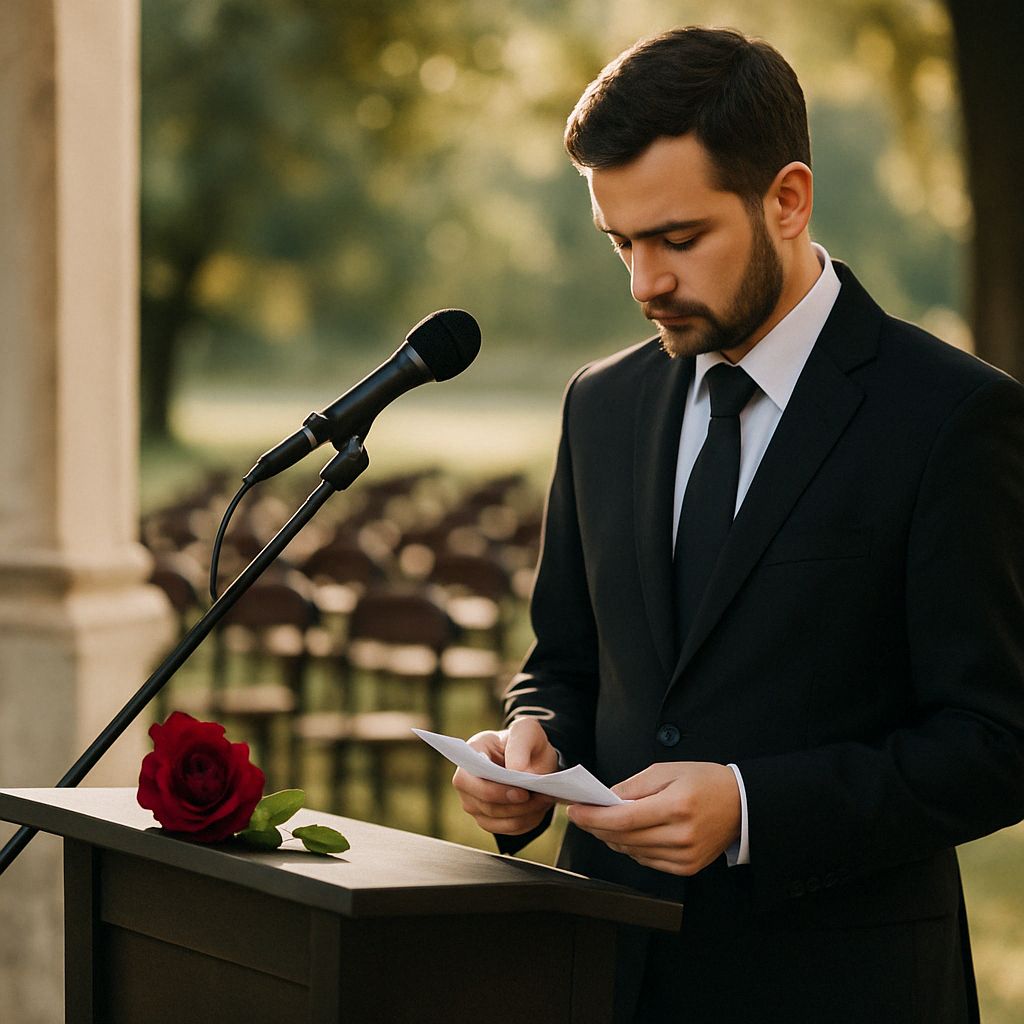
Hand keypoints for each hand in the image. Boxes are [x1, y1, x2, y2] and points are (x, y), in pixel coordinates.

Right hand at [452, 718, 558, 835]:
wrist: (534, 756)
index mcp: (471, 753)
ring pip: (496, 821)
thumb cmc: (526, 741)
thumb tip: (515, 772)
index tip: (522, 792)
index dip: (492, 791)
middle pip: (483, 806)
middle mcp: (467, 781)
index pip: (466, 780)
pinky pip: (507, 829)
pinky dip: (526, 821)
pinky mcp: (489, 818)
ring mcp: (475, 802)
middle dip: (515, 806)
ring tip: (544, 800)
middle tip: (541, 798)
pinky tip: (538, 808)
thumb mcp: (527, 731)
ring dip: (523, 814)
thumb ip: (520, 746)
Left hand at [566, 762, 739, 875]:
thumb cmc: (704, 782)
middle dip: (597, 827)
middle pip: (624, 838)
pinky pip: (647, 861)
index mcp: (676, 806)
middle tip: (582, 814)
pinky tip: (628, 834)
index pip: (623, 818)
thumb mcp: (668, 770)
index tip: (575, 811)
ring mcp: (684, 856)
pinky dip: (632, 848)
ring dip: (612, 838)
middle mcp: (681, 835)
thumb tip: (606, 799)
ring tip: (603, 822)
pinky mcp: (686, 868)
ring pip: (632, 852)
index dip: (594, 817)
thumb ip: (634, 786)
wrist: (741, 805)